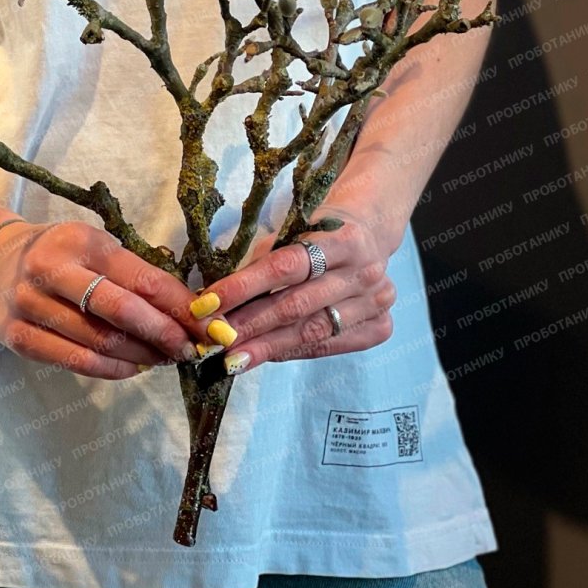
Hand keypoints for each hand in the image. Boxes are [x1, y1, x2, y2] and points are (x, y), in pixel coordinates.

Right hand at [0, 219, 207, 380]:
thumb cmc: (57, 252)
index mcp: (81, 241)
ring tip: (166, 359)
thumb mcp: (93, 245)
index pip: (142, 278)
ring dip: (142, 356)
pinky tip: (133, 367)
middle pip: (122, 312)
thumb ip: (134, 271)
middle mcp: (52, 270)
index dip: (180, 307)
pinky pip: (75, 361)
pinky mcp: (19, 337)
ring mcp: (31, 306)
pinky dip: (112, 369)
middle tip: (193, 349)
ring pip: (100, 342)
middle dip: (165, 335)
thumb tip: (190, 308)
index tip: (209, 325)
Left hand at [189, 202, 397, 373]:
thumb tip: (217, 297)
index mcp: (344, 239)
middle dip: (250, 324)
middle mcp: (366, 272)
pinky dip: (292, 351)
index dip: (244, 287)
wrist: (369, 234)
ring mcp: (376, 303)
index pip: (285, 266)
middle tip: (215, 340)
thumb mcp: (293, 229)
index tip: (208, 304)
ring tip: (232, 358)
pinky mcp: (379, 327)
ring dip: (266, 346)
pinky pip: (326, 346)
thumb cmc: (319, 230)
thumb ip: (263, 259)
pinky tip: (264, 355)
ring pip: (310, 332)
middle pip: (296, 305)